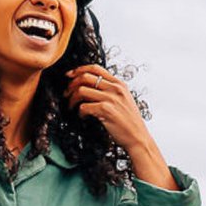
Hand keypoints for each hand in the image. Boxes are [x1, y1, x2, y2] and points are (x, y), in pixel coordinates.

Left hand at [66, 65, 176, 188]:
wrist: (138, 137)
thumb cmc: (130, 122)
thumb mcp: (124, 100)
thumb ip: (111, 91)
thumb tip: (91, 86)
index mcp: (119, 84)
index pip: (96, 68)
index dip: (79, 69)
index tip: (70, 75)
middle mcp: (115, 89)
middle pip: (85, 77)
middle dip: (71, 84)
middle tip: (67, 93)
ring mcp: (111, 99)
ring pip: (81, 90)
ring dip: (72, 99)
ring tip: (72, 106)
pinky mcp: (106, 110)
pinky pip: (84, 106)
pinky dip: (79, 112)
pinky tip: (83, 117)